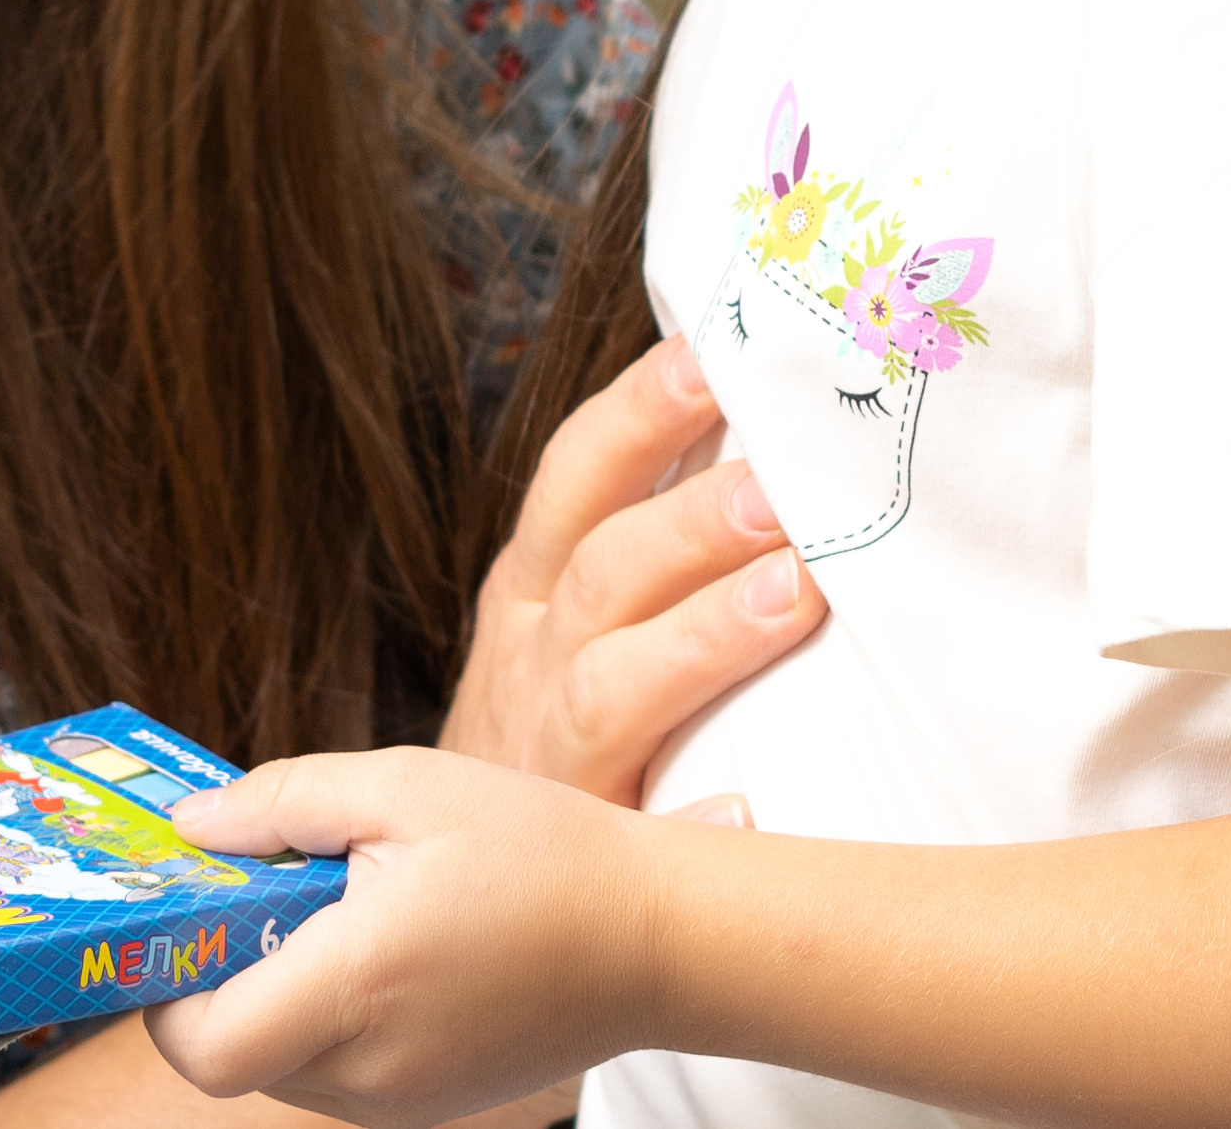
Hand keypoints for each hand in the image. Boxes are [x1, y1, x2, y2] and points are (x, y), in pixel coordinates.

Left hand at [150, 748, 656, 1127]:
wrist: (652, 936)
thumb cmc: (536, 849)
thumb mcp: (406, 785)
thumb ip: (285, 804)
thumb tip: (193, 828)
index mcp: (358, 987)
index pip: (203, 1045)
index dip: (165, 989)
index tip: (180, 917)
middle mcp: (369, 1071)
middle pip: (233, 1054)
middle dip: (220, 974)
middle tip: (255, 886)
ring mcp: (399, 1103)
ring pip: (280, 1066)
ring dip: (273, 992)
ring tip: (332, 904)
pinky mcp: (425, 1108)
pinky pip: (334, 1073)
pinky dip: (324, 1014)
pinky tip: (375, 943)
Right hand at [442, 333, 823, 802]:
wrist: (437, 875)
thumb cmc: (548, 719)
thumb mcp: (566, 613)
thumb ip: (642, 537)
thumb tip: (762, 435)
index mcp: (533, 584)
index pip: (580, 473)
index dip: (640, 411)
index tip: (711, 355)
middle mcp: (531, 656)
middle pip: (604, 568)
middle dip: (690, 518)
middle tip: (778, 484)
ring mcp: (546, 754)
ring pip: (611, 683)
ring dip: (703, 636)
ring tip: (793, 594)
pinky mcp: (575, 848)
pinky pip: (626, 841)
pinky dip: (687, 823)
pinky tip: (748, 808)